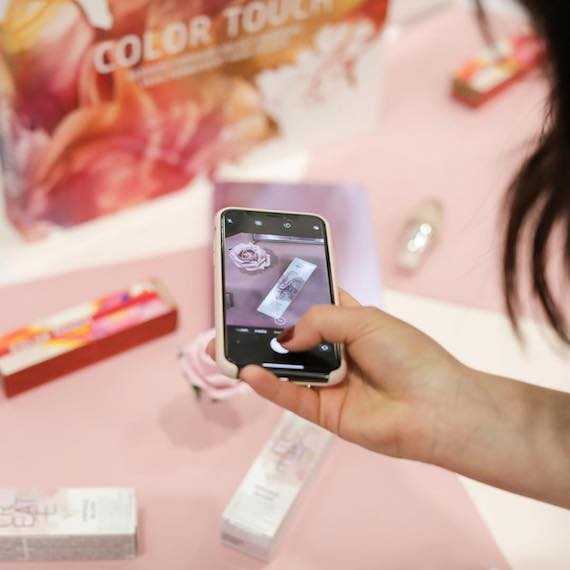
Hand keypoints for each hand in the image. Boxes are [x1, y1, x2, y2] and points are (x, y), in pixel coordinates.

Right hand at [212, 290, 467, 462]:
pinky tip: (248, 372)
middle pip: (290, 338)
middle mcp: (334, 350)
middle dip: (261, 330)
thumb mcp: (363, 320)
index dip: (285, 297)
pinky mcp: (323, 412)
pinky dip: (268, 385)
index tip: (255, 288)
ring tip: (222, 347)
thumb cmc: (407, 354)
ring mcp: (327, 382)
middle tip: (228, 321)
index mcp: (348, 322)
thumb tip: (284, 337)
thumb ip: (318, 320)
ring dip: (255, 358)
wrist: (434, 408)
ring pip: (284, 368)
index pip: (310, 304)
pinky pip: (290, 396)